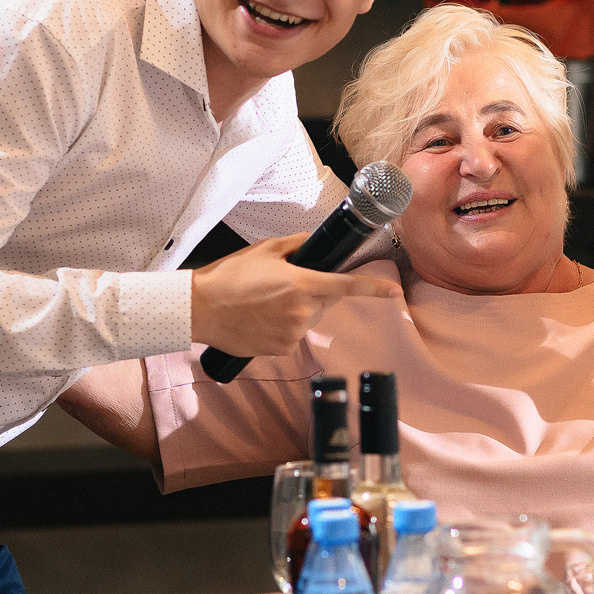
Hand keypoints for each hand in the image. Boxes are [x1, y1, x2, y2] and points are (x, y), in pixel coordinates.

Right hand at [189, 233, 401, 357]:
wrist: (199, 309)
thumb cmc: (229, 276)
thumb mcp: (265, 251)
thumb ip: (296, 245)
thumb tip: (313, 244)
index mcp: (301, 284)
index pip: (345, 286)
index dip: (373, 289)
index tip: (394, 292)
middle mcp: (301, 312)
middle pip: (325, 302)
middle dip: (312, 292)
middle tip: (280, 285)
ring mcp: (292, 334)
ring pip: (309, 320)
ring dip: (297, 311)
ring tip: (264, 303)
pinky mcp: (281, 350)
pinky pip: (293, 336)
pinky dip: (283, 328)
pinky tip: (260, 320)